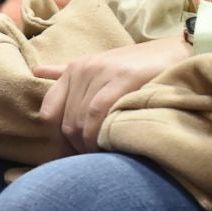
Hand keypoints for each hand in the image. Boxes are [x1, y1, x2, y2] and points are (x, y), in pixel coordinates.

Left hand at [36, 36, 190, 154]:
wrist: (174, 52)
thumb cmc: (134, 65)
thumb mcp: (97, 65)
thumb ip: (67, 73)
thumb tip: (37, 70)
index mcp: (74, 69)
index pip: (49, 110)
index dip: (57, 136)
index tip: (71, 150)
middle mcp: (83, 69)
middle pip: (66, 121)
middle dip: (76, 146)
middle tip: (92, 158)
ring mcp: (101, 72)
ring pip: (81, 119)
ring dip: (89, 144)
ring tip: (101, 155)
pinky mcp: (122, 77)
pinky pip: (99, 112)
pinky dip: (100, 133)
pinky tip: (108, 145)